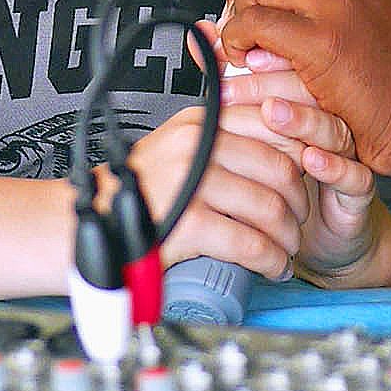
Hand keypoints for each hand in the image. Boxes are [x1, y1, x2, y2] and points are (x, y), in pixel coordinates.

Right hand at [126, 95, 311, 280]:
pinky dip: (271, 260)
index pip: (271, 124)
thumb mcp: (176, 151)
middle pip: (278, 167)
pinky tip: (273, 267)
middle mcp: (198, 144)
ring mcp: (193, 181)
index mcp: (199, 123)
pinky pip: (251, 243)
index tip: (306, 177)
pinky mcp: (190, 223)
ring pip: (269, 207)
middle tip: (297, 223)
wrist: (84, 227)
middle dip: (299, 201)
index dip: (299, 154)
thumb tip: (276, 155)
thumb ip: (216, 144)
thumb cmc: (134, 196)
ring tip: (286, 251)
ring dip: (288, 237)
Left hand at [218, 63, 390, 287]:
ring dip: (304, 120)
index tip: (239, 58)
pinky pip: (354, 175)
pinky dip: (334, 166)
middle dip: (276, 85)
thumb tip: (202, 56)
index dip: (266, 65)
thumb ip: (233, 108)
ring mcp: (346, 157)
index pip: (289, 76)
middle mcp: (327, 129)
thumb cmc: (282, 192)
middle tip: (247, 78)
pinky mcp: (357, 191)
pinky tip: (312, 159)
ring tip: (274, 113)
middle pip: (312, 95)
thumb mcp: (251, 150)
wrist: (321, 241)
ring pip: (334, 129)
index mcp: (304, 111)